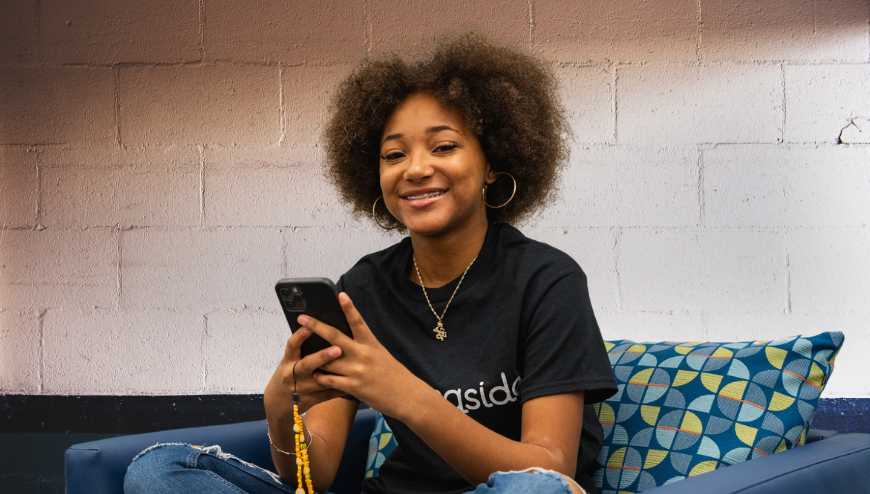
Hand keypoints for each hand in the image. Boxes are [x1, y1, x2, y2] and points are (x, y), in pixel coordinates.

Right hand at [264, 325, 346, 420]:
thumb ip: (301, 350)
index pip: (292, 345)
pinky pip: (328, 394)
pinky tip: (352, 380)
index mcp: (287, 361)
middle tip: (338, 349)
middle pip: (307, 365)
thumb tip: (322, 329)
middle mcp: (292, 374)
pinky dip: (340, 387)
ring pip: (321, 381)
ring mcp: (302, 389)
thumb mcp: (289, 361)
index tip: (310, 326)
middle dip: (322, 357)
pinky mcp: (311, 400)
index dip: (300, 335)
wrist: (278, 402)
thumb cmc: (288, 374)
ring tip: (352, 365)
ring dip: (336, 373)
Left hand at [299, 292, 425, 418]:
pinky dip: (320, 377)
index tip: (340, 294)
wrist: (406, 396)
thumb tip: (342, 342)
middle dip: (316, 326)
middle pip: (334, 337)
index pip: (358, 321)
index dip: (349, 307)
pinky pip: (329, 380)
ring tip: (303, 354)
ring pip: (327, 360)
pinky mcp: (353, 386)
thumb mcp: (380, 354)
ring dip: (314, 357)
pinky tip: (316, 375)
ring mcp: (356, 371)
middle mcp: (362, 354)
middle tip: (301, 318)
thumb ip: (363, 347)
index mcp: (371, 344)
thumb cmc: (393, 374)